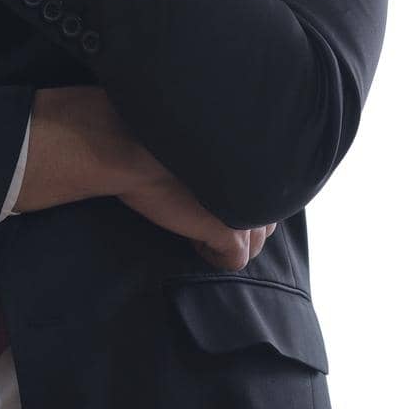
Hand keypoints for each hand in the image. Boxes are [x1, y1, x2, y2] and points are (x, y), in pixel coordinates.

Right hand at [115, 142, 275, 271]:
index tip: (210, 200)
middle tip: (205, 216)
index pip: (269, 200)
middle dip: (240, 227)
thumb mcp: (206, 155)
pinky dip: (213, 256)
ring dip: (228, 242)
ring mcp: (250, 212)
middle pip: (266, 226)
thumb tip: (232, 186)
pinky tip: (192, 240)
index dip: (239, 205)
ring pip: (253, 246)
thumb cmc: (162, 147)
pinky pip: (234, 261)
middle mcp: (261, 187)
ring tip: (197, 227)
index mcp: (258, 165)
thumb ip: (228, 168)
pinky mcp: (232, 233)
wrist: (138, 155)